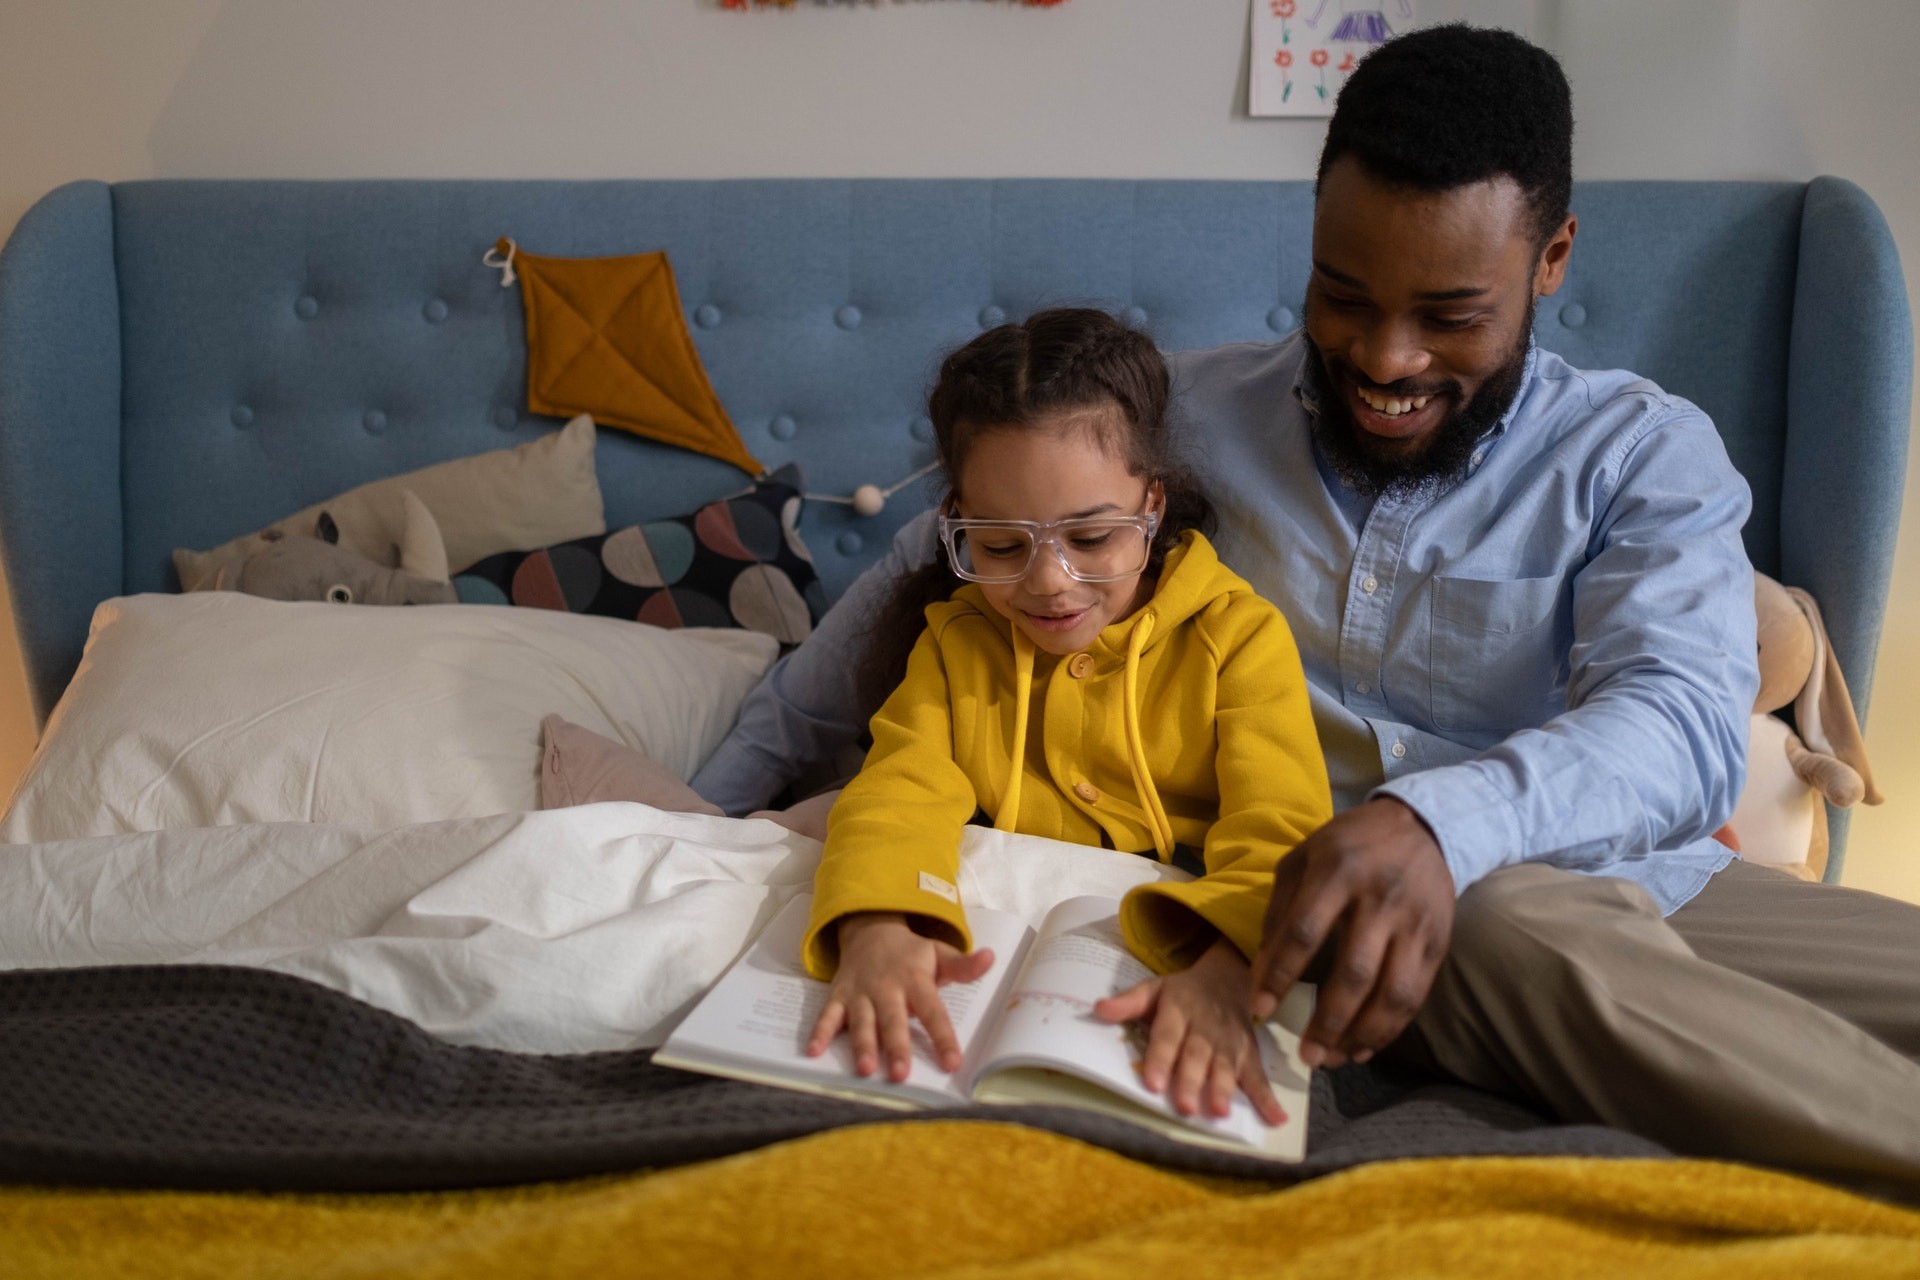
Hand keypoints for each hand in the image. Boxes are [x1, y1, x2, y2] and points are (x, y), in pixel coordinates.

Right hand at [806, 912, 993, 1082]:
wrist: (871, 931)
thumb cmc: (911, 954)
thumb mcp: (939, 954)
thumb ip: (963, 965)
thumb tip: (991, 958)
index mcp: (915, 980)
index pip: (933, 1012)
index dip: (942, 1037)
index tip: (953, 1062)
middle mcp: (886, 988)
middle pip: (893, 1020)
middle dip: (896, 1047)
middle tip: (900, 1074)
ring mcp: (860, 993)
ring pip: (861, 1021)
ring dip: (861, 1045)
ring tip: (864, 1069)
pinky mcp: (839, 997)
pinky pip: (827, 1015)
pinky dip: (819, 1032)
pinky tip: (813, 1052)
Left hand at [1094, 937, 1286, 1124]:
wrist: (1228, 977)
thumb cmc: (1183, 993)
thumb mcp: (1154, 988)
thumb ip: (1128, 1002)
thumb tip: (1098, 1010)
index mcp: (1179, 1010)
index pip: (1168, 1035)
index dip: (1161, 1058)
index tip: (1153, 1083)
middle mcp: (1206, 1027)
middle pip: (1197, 1055)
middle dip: (1191, 1081)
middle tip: (1184, 1107)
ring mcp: (1230, 1042)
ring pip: (1226, 1066)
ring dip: (1223, 1089)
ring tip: (1218, 1112)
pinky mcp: (1249, 1053)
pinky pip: (1259, 1076)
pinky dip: (1268, 1098)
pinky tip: (1277, 1117)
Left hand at [1249, 797, 1453, 1068]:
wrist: (1421, 827)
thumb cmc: (1348, 845)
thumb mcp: (1303, 859)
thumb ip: (1280, 910)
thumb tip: (1262, 972)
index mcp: (1338, 871)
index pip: (1304, 932)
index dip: (1280, 975)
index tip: (1260, 1009)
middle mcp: (1380, 899)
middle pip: (1354, 973)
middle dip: (1327, 1022)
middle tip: (1305, 1056)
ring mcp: (1415, 923)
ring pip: (1392, 993)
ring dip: (1362, 1036)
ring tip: (1333, 1060)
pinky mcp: (1438, 943)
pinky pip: (1416, 996)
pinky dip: (1390, 1029)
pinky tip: (1365, 1047)